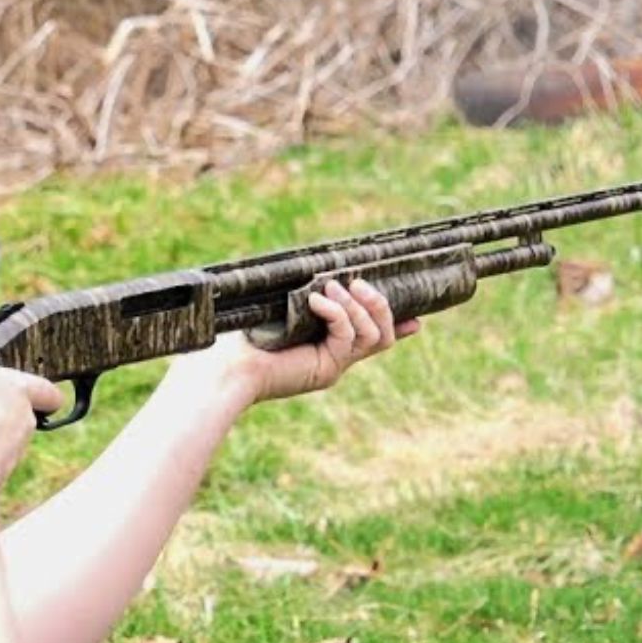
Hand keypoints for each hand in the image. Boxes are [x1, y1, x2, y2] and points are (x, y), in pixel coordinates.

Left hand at [172, 279, 419, 404]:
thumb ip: (305, 294)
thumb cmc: (240, 335)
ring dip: (358, 305)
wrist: (224, 367)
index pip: (370, 336)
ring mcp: (332, 365)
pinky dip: (337, 313)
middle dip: (381, 304)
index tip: (417, 319)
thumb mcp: (279, 305)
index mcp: (324, 344)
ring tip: (330, 288)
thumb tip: (319, 273)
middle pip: (383, 335)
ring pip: (374, 335)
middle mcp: (333, 358)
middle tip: (360, 283)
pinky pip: (349, 336)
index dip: (396, 324)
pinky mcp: (326, 369)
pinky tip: (316, 302)